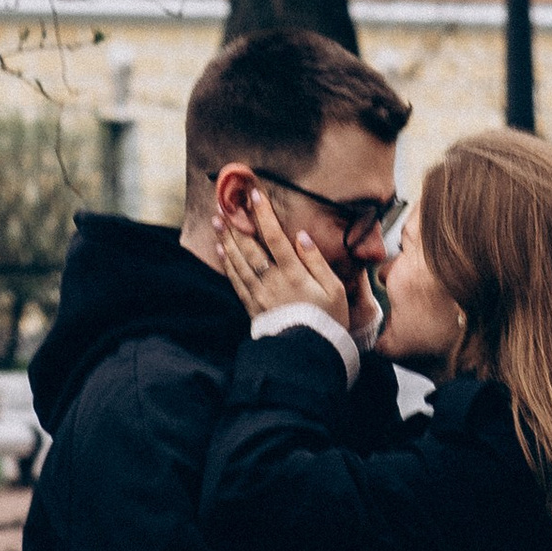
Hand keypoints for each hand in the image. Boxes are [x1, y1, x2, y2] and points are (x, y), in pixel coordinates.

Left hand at [221, 188, 350, 328]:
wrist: (307, 356)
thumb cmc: (327, 321)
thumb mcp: (334, 289)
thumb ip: (316, 261)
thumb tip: (302, 236)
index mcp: (293, 273)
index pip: (275, 237)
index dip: (264, 215)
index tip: (255, 195)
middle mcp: (272, 281)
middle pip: (250, 247)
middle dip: (237, 224)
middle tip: (224, 204)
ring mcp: (259, 295)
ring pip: (238, 262)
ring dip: (227, 240)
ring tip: (217, 222)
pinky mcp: (252, 307)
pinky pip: (235, 282)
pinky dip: (227, 265)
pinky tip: (221, 252)